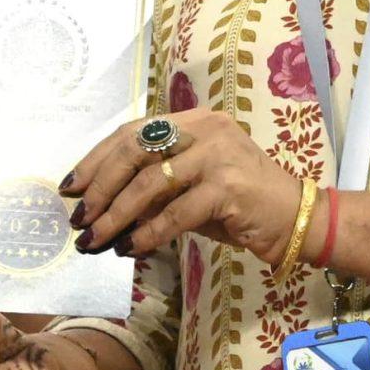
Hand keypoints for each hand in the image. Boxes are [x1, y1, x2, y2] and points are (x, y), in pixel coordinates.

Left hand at [64, 109, 301, 265]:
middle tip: (79, 218)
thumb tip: (100, 206)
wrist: (298, 219)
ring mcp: (218, 155)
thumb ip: (154, 187)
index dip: (96, 159)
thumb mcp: (193, 187)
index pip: (132, 132)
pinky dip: (148, 233)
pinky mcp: (229, 187)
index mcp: (194, 120)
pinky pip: (175, 213)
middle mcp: (205, 129)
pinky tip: (130, 248)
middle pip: (134, 150)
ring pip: (150, 183)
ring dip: (116, 215)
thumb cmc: (241, 205)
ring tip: (95, 240)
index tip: (71, 187)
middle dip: (100, 187)